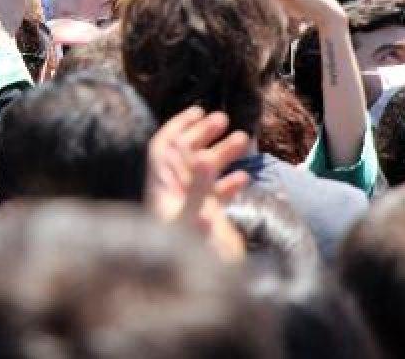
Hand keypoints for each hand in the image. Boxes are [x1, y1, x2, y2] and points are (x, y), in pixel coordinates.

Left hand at [144, 106, 248, 261]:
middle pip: (184, 156)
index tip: (198, 111)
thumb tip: (206, 159)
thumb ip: (197, 190)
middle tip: (223, 120)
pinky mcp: (205, 223)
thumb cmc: (185, 258)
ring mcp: (190, 208)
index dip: (178, 127)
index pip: (163, 149)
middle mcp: (173, 196)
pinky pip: (215, 197)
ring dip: (222, 154)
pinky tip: (243, 177)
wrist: (198, 293)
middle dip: (203, 135)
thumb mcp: (191, 221)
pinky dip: (229, 185)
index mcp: (161, 191)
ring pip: (203, 173)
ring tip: (243, 140)